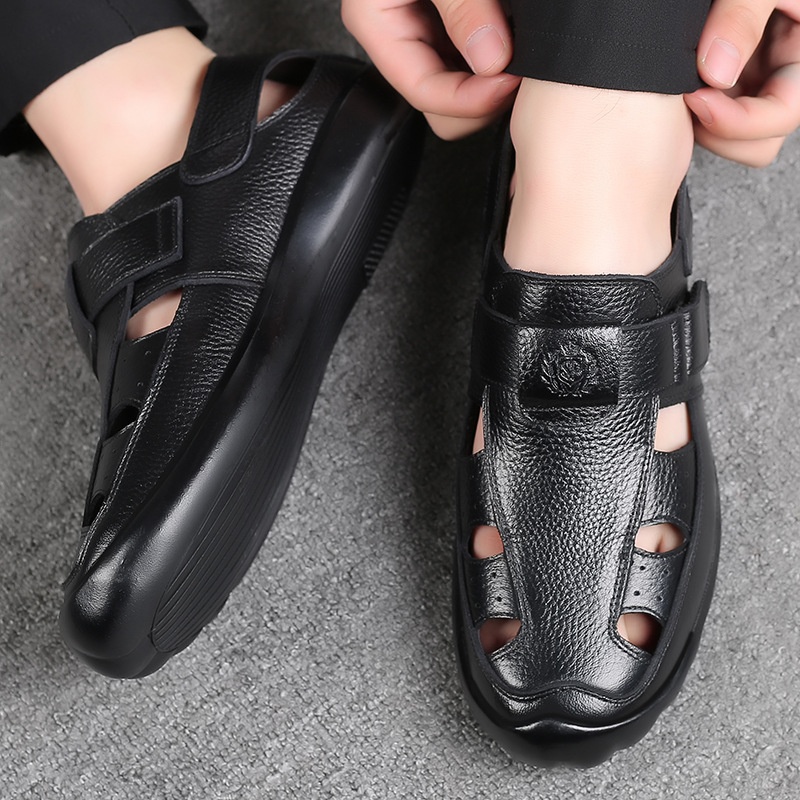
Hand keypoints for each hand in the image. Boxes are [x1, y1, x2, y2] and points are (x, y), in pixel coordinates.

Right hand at [341, 0, 520, 138]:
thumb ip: (462, 7)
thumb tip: (492, 58)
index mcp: (376, 23)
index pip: (422, 90)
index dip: (469, 99)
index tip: (508, 83)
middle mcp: (397, 35)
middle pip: (439, 105)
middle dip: (481, 98)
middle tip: (522, 70)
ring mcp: (422, 33)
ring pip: (457, 89)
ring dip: (491, 81)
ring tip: (524, 54)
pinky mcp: (447, 24)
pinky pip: (472, 62)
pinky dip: (497, 59)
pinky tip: (515, 46)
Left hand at [684, 0, 799, 165]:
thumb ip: (744, 14)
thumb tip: (717, 72)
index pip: (784, 113)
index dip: (742, 120)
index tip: (698, 100)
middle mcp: (783, 70)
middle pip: (760, 138)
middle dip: (720, 127)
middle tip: (686, 97)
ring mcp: (756, 78)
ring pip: (736, 136)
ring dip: (705, 122)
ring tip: (681, 88)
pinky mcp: (728, 76)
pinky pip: (712, 114)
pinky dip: (694, 107)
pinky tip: (677, 84)